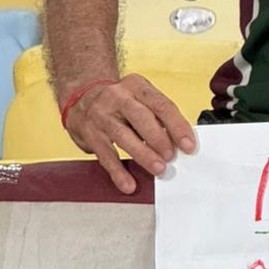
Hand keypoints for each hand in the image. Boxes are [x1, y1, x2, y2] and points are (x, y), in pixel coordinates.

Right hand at [64, 74, 196, 194]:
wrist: (80, 97)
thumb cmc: (119, 101)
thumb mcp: (139, 98)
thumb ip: (158, 116)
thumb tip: (180, 142)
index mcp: (137, 85)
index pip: (161, 105)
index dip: (177, 126)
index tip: (188, 145)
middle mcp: (118, 97)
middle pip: (142, 117)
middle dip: (159, 139)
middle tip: (171, 156)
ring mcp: (101, 114)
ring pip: (123, 135)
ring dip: (143, 154)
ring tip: (158, 168)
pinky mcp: (89, 133)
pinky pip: (105, 154)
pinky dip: (118, 171)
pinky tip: (128, 183)